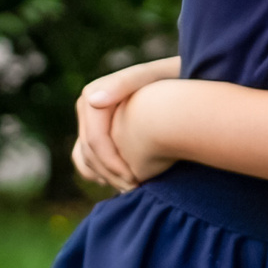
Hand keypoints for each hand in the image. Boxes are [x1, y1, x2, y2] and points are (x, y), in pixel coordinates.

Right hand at [72, 57, 179, 193]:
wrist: (182, 82)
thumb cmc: (172, 78)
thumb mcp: (153, 77)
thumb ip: (124, 84)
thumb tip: (92, 100)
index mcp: (92, 95)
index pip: (93, 140)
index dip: (111, 164)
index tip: (135, 180)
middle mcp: (88, 108)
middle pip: (87, 152)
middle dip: (110, 174)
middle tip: (135, 190)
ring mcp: (92, 122)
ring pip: (85, 158)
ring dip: (106, 177)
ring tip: (132, 189)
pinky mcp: (102, 131)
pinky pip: (91, 159)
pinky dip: (104, 174)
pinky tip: (126, 183)